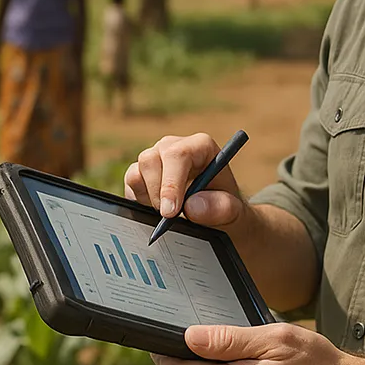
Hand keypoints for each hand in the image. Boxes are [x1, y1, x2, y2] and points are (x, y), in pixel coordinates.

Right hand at [124, 133, 244, 228]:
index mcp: (200, 146)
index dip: (171, 183)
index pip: (179, 155)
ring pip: (137, 170)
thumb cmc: (224, 207)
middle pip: (151, 160)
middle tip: (168, 217)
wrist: (214, 214)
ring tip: (169, 212)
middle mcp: (175, 146)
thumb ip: (220, 208)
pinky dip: (140, 198)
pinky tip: (158, 207)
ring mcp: (156, 157)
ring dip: (149, 197)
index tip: (170, 212)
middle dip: (157, 193)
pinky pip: (131, 181)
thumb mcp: (233, 212)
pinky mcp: (142, 171)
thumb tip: (192, 205)